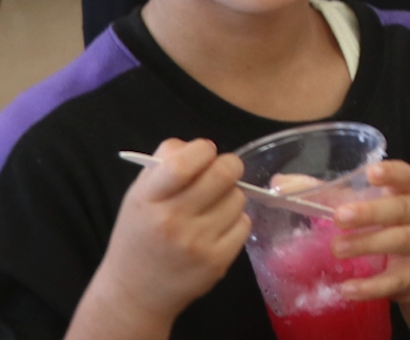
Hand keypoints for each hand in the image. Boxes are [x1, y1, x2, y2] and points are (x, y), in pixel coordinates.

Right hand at [93, 138, 250, 330]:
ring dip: (230, 196)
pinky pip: (244, 225)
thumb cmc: (139, 234)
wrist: (134, 294)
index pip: (185, 163)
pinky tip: (218, 228)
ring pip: (238, 198)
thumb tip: (204, 148)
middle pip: (224, 174)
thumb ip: (167, 162)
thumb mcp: (139, 193)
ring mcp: (196, 245)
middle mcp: (172, 221)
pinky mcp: (216, 263)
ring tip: (213, 207)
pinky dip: (235, 221)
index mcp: (150, 198)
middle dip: (228, 166)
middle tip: (221, 173)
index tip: (205, 153)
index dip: (203, 150)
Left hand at [331, 160, 409, 304]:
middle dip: (369, 212)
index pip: (404, 175)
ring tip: (336, 248)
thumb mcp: (366, 202)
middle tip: (339, 217)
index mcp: (408, 189)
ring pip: (398, 241)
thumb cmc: (386, 222)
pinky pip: (393, 281)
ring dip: (366, 244)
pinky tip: (347, 289)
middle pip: (399, 209)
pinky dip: (370, 287)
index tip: (370, 172)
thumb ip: (329, 193)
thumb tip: (281, 183)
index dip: (390, 173)